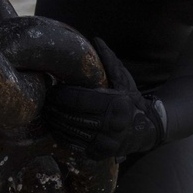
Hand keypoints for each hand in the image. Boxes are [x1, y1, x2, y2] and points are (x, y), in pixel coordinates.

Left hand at [44, 38, 164, 157]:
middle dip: (55, 109)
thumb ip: (108, 60)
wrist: (148, 129)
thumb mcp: (123, 78)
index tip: (51, 89)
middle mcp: (112, 125)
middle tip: (44, 101)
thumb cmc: (131, 99)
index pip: (79, 100)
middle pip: (73, 117)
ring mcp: (107, 142)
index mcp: (116, 104)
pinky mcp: (102, 154)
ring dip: (56, 123)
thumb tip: (95, 38)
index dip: (61, 95)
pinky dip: (63, 136)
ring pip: (72, 132)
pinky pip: (76, 145)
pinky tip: (56, 127)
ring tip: (46, 113)